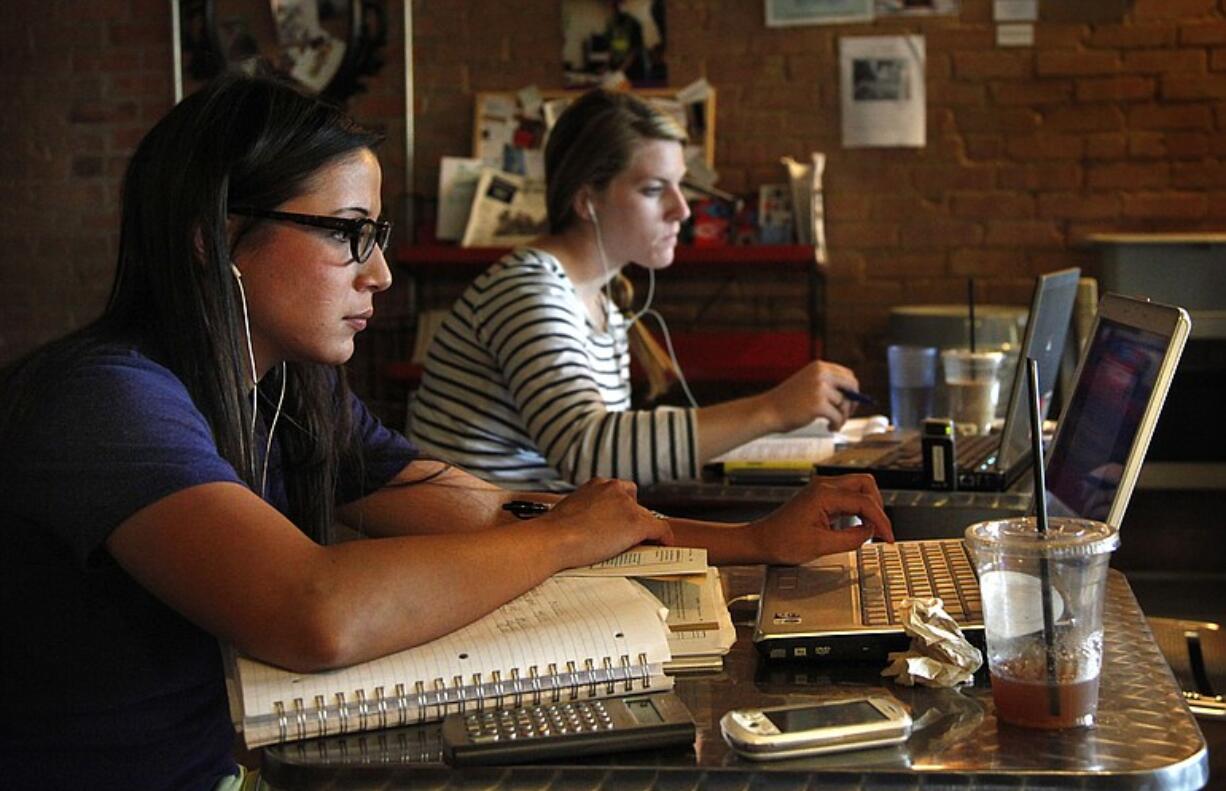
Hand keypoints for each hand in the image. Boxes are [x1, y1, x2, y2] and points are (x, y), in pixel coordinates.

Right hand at [538, 478, 673, 568]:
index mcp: (597, 484)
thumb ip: (584, 511)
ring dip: (644, 529)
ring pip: (646, 516)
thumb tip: (588, 524)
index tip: (619, 520)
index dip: (622, 508)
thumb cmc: (554, 531)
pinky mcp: (636, 523)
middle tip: (626, 535)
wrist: (554, 539)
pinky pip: (660, 529)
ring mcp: (627, 506)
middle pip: (635, 503)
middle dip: (632, 517)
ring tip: (641, 543)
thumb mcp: (569, 510)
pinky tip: (663, 544)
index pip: (619, 492)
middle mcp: (614, 489)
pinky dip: (663, 537)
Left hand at [749, 474, 892, 564]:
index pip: (864, 502)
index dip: (881, 521)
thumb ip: (851, 539)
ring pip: (858, 488)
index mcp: (824, 494)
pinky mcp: (821, 497)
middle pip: (866, 484)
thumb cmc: (781, 542)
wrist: (761, 541)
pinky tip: (859, 525)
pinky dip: (858, 509)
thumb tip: (869, 533)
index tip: (888, 537)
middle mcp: (824, 486)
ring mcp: (822, 489)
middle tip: (882, 529)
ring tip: (872, 529)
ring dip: (869, 506)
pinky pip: (848, 496)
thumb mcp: (821, 546)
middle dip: (878, 506)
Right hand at [765, 360, 860, 431]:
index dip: (852, 389)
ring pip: (845, 405)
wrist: (768, 411)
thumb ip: (828, 386)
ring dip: (842, 417)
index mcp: (819, 367)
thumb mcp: (808, 384)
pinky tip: (829, 428)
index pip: (848, 375)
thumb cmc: (788, 402)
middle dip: (853, 402)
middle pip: (852, 387)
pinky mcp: (819, 405)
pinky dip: (837, 425)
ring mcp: (820, 389)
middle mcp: (821, 374)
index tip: (850, 401)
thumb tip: (855, 398)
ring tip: (833, 424)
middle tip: (847, 414)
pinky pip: (838, 417)